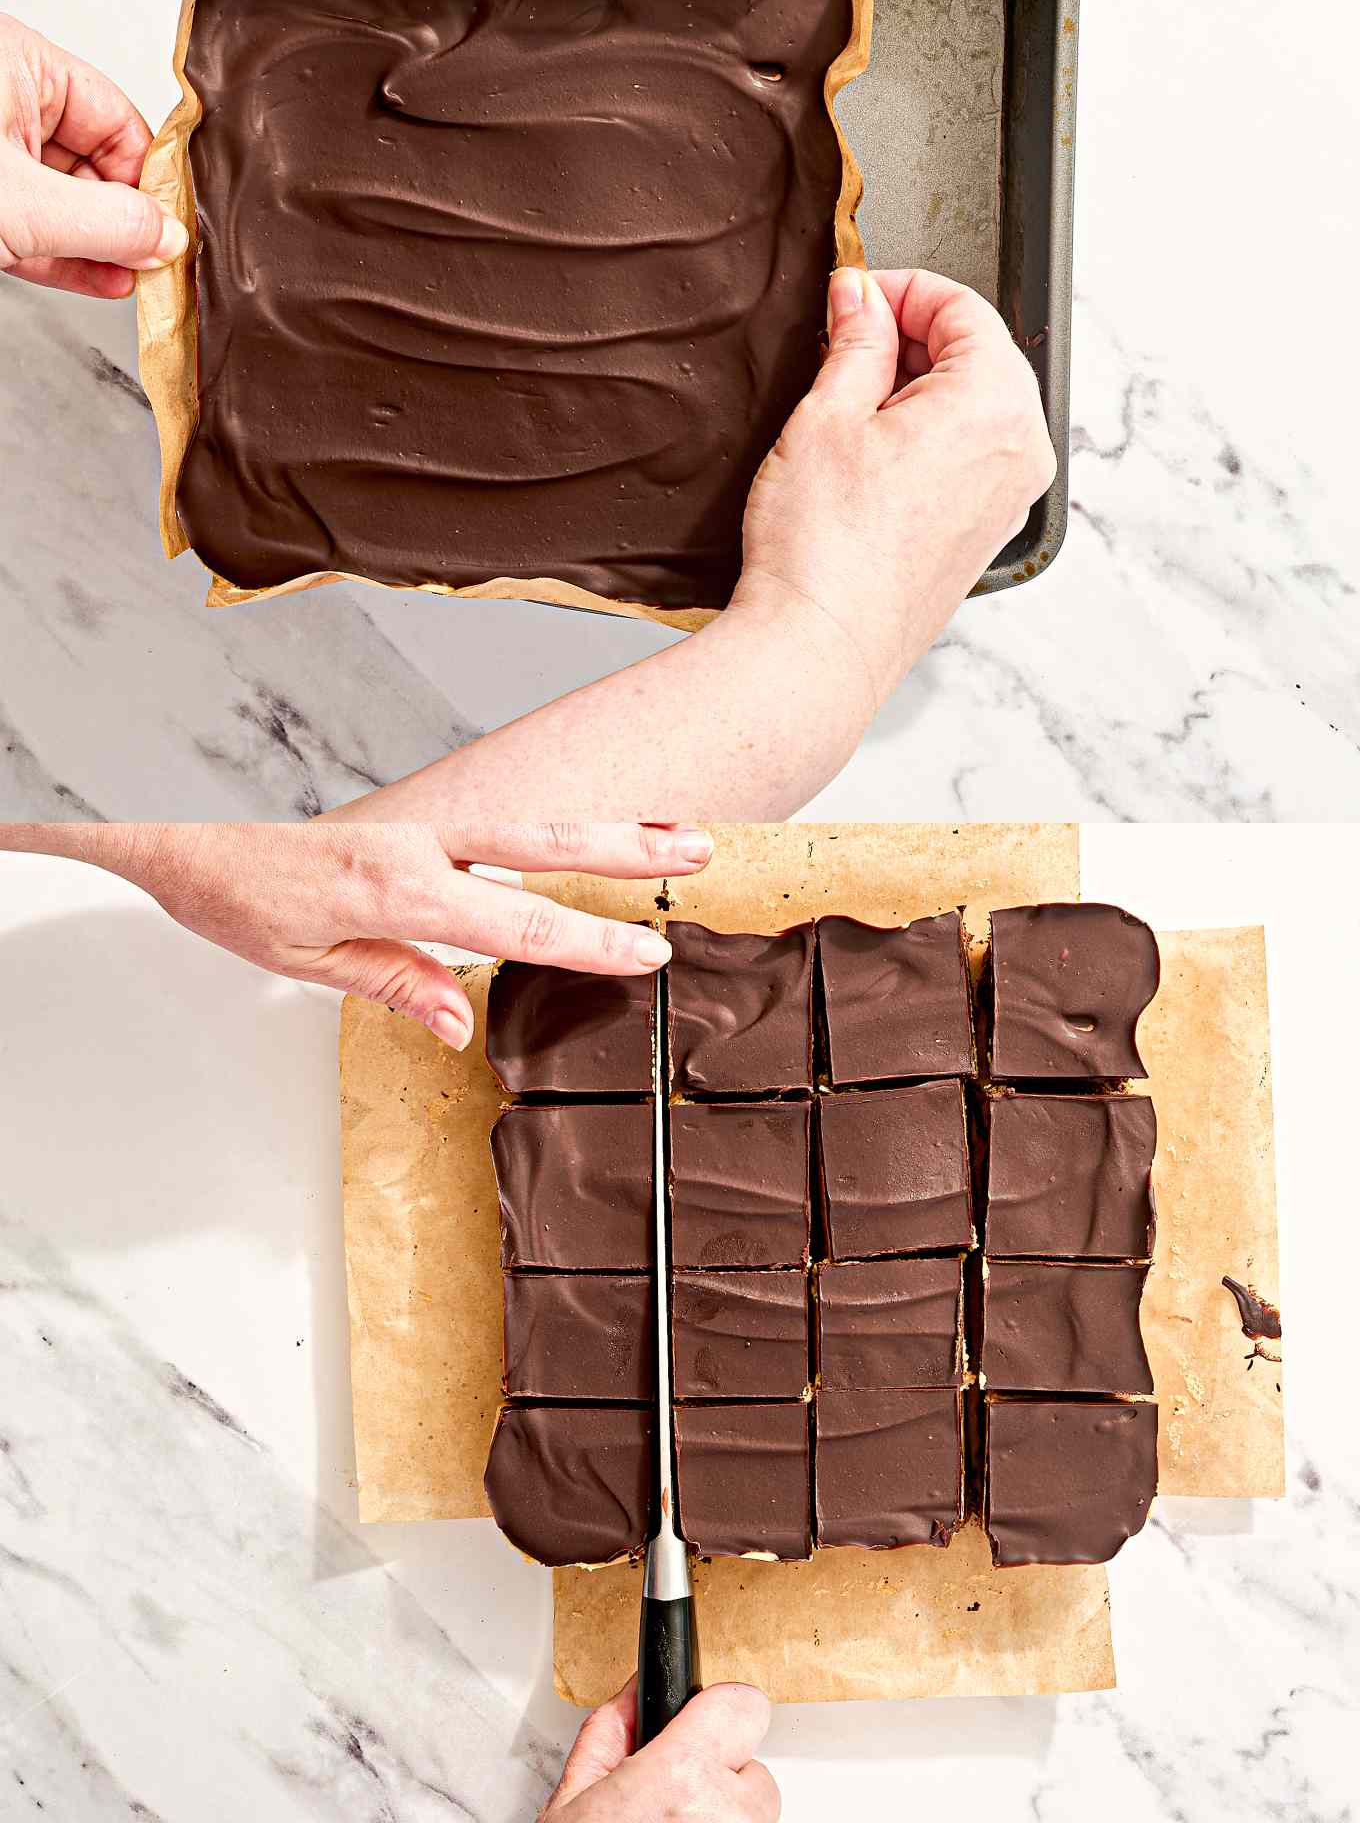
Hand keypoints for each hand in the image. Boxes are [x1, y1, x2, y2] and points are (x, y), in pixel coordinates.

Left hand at [0, 14, 188, 297]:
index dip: (150, 180)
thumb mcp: (21, 203)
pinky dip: (67, 255)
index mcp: (18, 65)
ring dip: (101, 245)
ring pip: (64, 199)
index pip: (115, 119)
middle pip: (95, 162)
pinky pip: (33, 223)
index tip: (171, 227)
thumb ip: (104, 222)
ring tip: (134, 278)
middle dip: (125, 220)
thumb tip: (164, 235)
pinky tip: (101, 279)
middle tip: (156, 261)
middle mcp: (4, 99)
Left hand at [2, 821, 711, 1046]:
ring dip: (607, 828)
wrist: (185, 829)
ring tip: (677, 830)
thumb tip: (462, 1022)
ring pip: (533, 822)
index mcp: (397, 890)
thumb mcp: (306, 962)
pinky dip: (560, 824)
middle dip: (627, 852)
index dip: (588, 940)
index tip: (646, 952)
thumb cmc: (237, 894)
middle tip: (697, 854)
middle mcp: (420, 845)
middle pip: (544, 847)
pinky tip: (597, 831)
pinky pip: (502, 818)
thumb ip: (395, 983)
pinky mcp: (416, 814)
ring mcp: (421, 821)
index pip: (516, 923)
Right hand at [543, 1677, 778, 1821]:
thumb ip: (609, 1735)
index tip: (697, 1724)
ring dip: (722, 1818)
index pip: (744, 1706)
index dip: (717, 1712)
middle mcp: (724, 1815)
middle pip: (751, 1768)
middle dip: (715, 1778)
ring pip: (754, 1815)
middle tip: (670, 1804)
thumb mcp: (572, 1803)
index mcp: (681, 1778)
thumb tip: (635, 1696)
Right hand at [733, 266, 1055, 706]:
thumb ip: (855, 341)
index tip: (851, 297)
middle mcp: (1021, 453)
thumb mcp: (827, 416)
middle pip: (977, 356)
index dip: (900, 289)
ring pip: (972, 407)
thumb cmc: (822, 548)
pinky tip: (865, 456)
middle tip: (839, 347)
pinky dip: (924, 437)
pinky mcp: (984, 535)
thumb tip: (859, 297)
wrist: (819, 648)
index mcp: (996, 407)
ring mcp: (1008, 500)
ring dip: (914, 389)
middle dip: (908, 339)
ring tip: (845, 407)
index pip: (963, 308)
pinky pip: (967, 458)